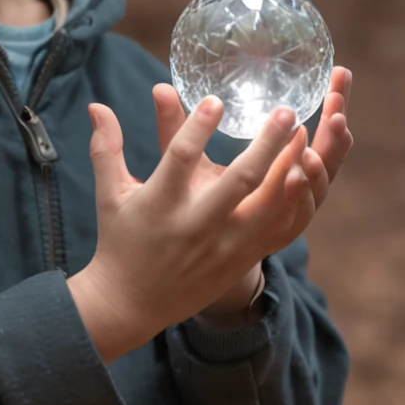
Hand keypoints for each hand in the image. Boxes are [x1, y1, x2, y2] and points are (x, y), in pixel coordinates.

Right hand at [68, 94, 310, 362]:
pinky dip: (297, 201)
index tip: (216, 100)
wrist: (132, 304)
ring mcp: (225, 246)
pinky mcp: (244, 259)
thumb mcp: (110, 192)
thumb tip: (97, 105)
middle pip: (240, 181)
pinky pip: (281, 230)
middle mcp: (196, 225)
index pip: (181, 159)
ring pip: (269, 207)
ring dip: (290, 170)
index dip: (197, 127)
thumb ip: (106, 146)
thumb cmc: (120, 239)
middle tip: (286, 112)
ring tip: (305, 135)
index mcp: (160, 204)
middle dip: (267, 145)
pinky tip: (307, 172)